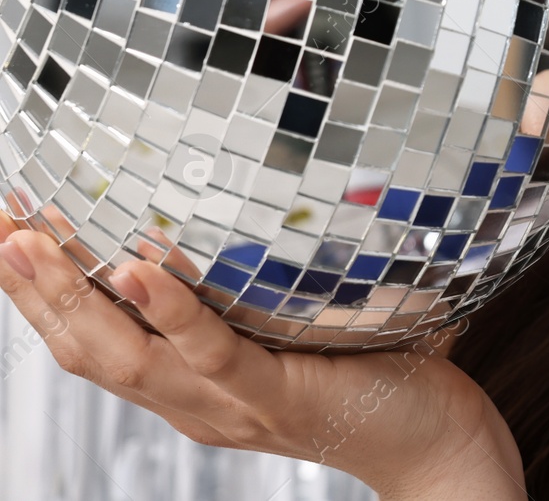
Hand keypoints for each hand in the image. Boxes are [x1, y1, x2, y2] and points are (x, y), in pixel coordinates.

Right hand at [0, 201, 523, 498]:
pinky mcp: (273, 395)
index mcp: (191, 382)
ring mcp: (228, 404)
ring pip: (127, 356)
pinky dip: (170, 312)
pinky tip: (141, 267)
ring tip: (33, 237)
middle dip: (31, 288)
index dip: (42, 289)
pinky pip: (211, 354)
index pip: (94, 335)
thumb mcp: (300, 321)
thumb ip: (271, 272)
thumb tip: (277, 179)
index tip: (8, 228)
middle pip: (86, 347)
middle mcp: (194, 400)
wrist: (435, 441)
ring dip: (73, 295)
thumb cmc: (378, 371)